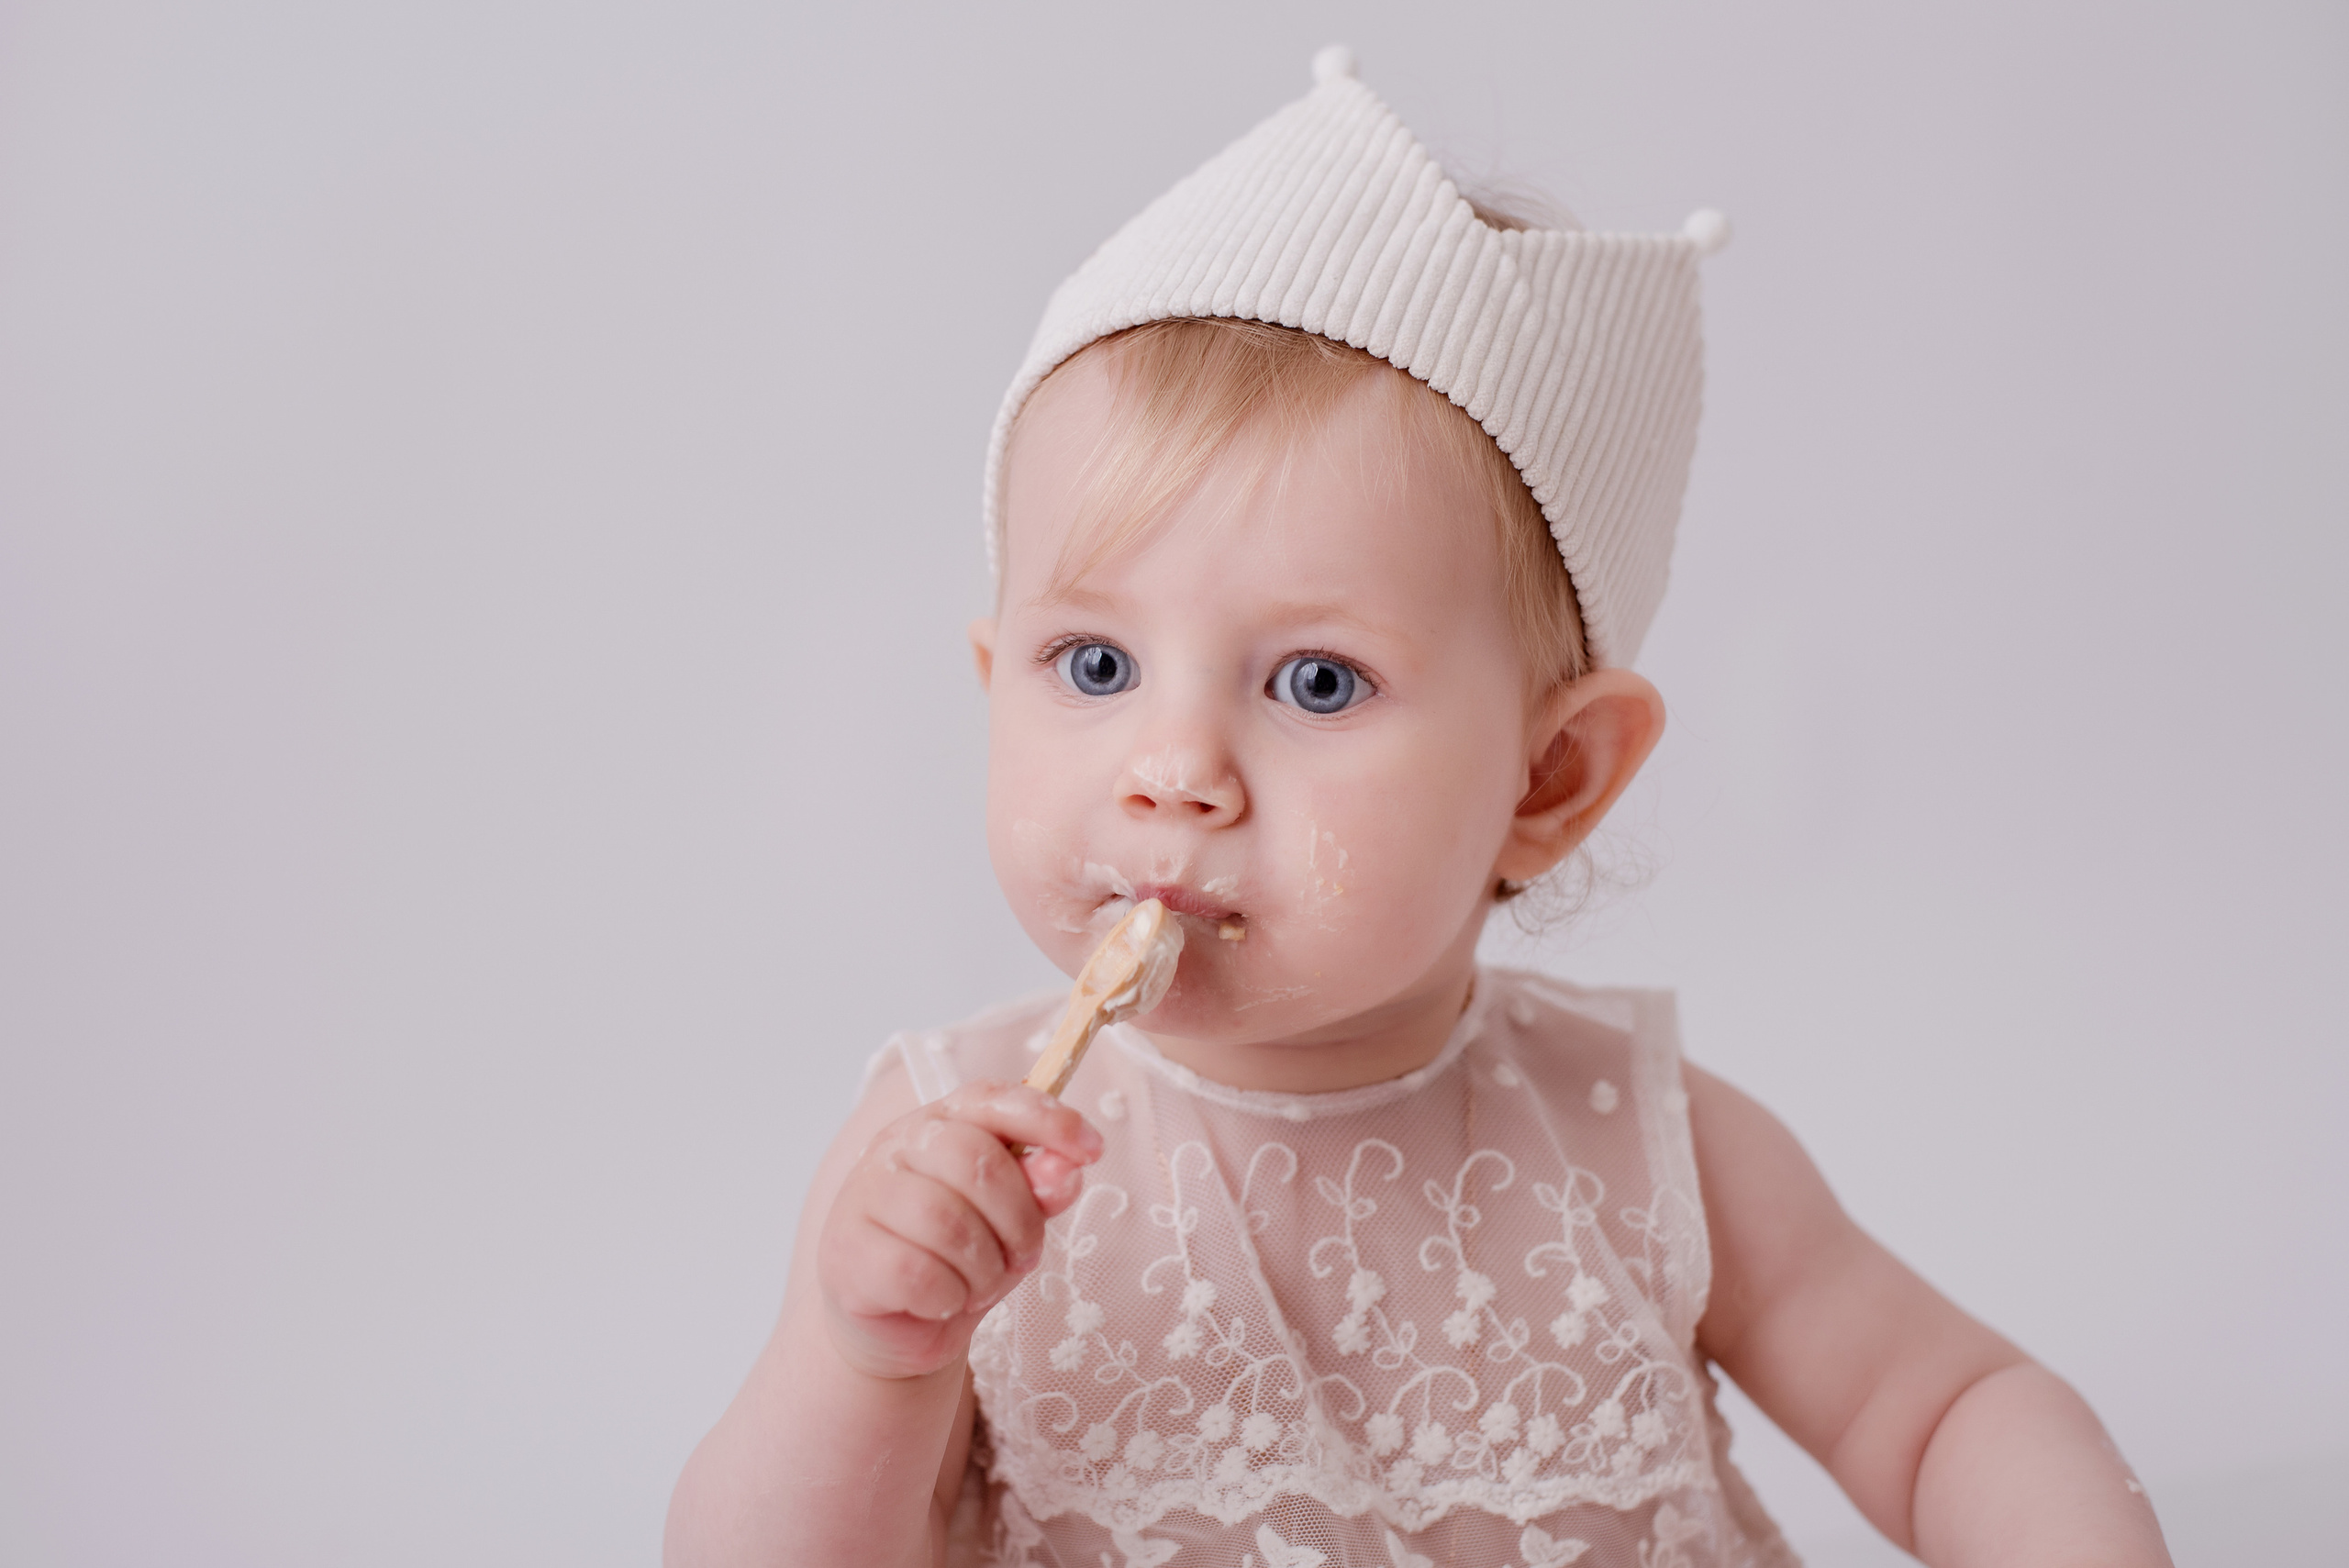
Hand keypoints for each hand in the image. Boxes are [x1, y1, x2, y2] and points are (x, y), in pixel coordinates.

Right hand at [816, 1079, 1102, 1378]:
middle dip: (1019, 1220)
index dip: (1048, 1119)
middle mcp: (895, 1146)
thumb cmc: (959, 1259)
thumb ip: (1040, 1190)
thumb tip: (1068, 1169)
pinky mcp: (845, 1251)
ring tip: (980, 1284)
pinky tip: (943, 1300)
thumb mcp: (1013, 1222)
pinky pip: (917, 1272)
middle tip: (1023, 1256)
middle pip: (976, 1161)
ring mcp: (863, 1195)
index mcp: (940, 1121)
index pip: (993, 1099)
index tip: (1093, 1150)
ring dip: (984, 1268)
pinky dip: (948, 1296)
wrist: (898, 1325)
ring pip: (946, 1223)